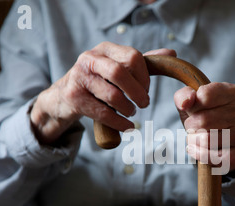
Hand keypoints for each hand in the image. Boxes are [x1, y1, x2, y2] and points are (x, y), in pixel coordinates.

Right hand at [31, 41, 175, 143]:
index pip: (132, 56)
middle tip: (144, 104)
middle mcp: (90, 58)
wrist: (64, 96)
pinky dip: (119, 123)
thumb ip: (142, 63)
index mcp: (105, 48)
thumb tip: (171, 53)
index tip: (146, 90)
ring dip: (127, 109)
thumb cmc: (98, 82)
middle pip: (119, 72)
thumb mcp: (118, 68)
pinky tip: (127, 126)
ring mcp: (79, 77)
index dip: (144, 76)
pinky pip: (102, 112)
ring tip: (131, 113)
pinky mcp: (73, 97)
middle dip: (137, 92)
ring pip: (111, 95)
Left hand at [174, 82, 234, 172]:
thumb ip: (184, 96)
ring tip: (195, 138)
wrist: (223, 136)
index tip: (193, 110)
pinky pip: (218, 157)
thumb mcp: (191, 102)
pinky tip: (195, 151)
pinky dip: (202, 156)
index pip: (205, 96)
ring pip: (208, 140)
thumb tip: (185, 103)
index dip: (192, 106)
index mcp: (233, 93)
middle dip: (190, 126)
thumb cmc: (205, 115)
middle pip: (204, 120)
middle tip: (192, 128)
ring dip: (194, 141)